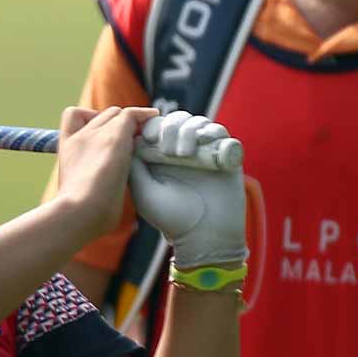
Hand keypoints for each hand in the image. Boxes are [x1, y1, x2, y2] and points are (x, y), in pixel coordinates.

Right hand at [54, 105, 155, 239]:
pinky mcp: (114, 137)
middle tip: (132, 144)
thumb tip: (106, 209)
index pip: (74, 117)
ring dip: (130, 123)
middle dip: (115, 125)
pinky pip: (131, 115)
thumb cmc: (80, 216)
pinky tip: (154, 118)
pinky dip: (144, 116)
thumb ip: (91, 189)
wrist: (77, 212)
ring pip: (116, 114)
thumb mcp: (80, 199)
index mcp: (68, 150)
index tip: (102, 138)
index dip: (90, 120)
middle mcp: (80, 136)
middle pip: (100, 115)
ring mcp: (97, 134)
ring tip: (144, 135)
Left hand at [129, 111, 246, 268]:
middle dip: (172, 127)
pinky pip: (222, 133)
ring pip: (200, 122)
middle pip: (178, 120)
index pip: (157, 126)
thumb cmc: (170, 218)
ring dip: (190, 130)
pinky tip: (205, 146)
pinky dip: (214, 133)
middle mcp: (184, 152)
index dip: (152, 125)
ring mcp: (206, 153)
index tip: (149, 138)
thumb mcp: (143, 190)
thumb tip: (131, 138)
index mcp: (162, 157)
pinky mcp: (226, 157)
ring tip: (184, 154)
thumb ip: (134, 164)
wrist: (204, 237)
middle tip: (169, 150)